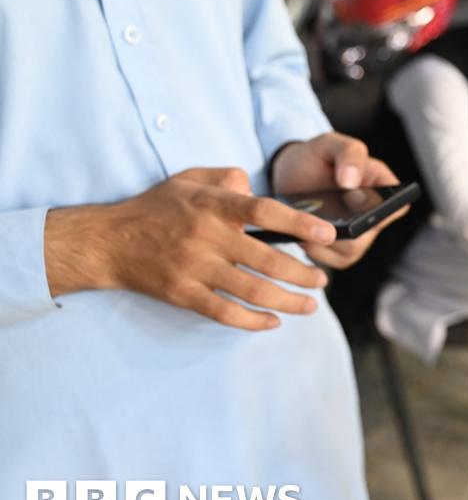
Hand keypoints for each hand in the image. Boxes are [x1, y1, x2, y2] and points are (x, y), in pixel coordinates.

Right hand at [45, 167, 336, 330]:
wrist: (107, 241)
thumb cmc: (155, 209)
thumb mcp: (188, 180)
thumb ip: (225, 177)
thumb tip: (254, 185)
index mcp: (211, 205)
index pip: (263, 212)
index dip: (299, 224)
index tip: (327, 234)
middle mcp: (205, 236)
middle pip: (266, 259)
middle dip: (302, 274)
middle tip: (323, 280)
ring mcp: (193, 267)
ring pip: (251, 290)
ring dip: (287, 302)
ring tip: (310, 306)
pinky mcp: (182, 293)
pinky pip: (224, 313)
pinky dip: (252, 321)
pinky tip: (272, 321)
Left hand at [269, 131, 406, 268]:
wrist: (288, 176)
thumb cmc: (315, 158)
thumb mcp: (330, 144)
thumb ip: (348, 153)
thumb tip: (351, 181)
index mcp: (382, 187)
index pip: (398, 205)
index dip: (381, 208)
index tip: (351, 195)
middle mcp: (376, 216)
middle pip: (368, 234)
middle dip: (341, 227)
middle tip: (315, 214)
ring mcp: (359, 237)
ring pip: (349, 250)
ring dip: (322, 238)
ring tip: (302, 221)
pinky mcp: (339, 252)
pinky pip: (332, 260)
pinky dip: (313, 249)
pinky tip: (300, 233)